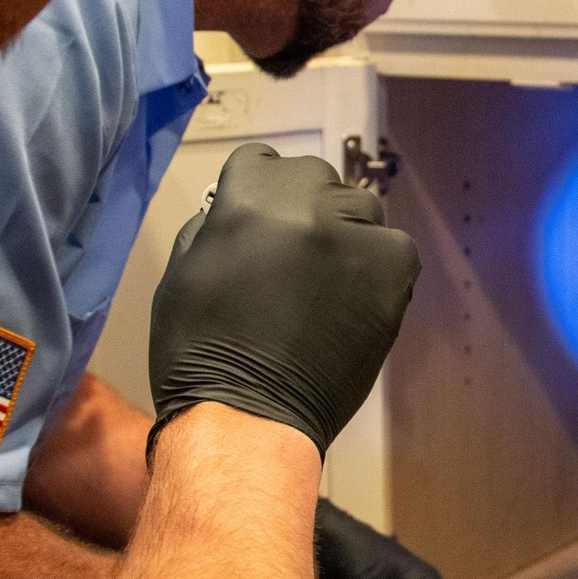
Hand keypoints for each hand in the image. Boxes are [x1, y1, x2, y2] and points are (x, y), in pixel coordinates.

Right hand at [147, 143, 419, 459]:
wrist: (247, 417)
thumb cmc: (200, 352)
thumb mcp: (184, 269)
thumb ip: (217, 223)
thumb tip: (239, 207)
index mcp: (246, 197)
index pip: (263, 161)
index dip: (260, 193)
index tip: (265, 221)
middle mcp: (303, 204)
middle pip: (315, 179)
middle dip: (304, 210)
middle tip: (295, 259)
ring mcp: (353, 234)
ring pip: (358, 209)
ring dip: (345, 236)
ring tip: (324, 286)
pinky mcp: (393, 267)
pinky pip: (391, 246)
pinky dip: (376, 270)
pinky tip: (349, 303)